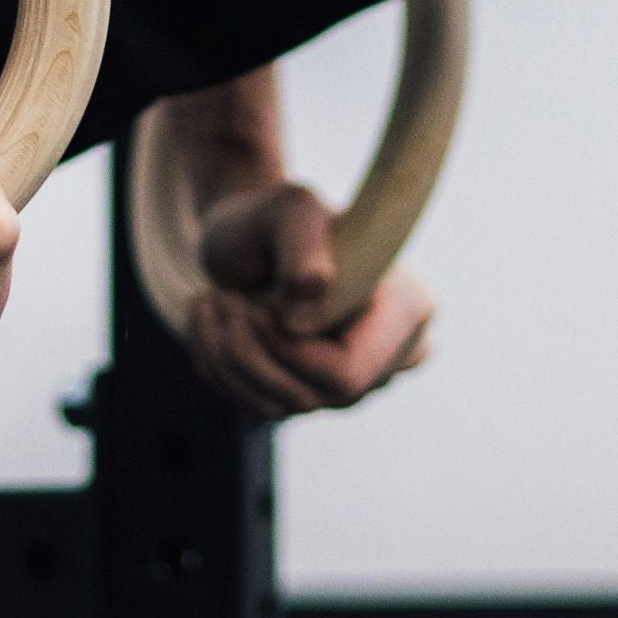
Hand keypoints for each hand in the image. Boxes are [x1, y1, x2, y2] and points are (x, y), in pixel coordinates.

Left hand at [182, 179, 434, 420]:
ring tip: (211, 299)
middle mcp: (387, 359)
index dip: (289, 349)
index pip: (347, 373)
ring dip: (224, 353)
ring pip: (276, 407)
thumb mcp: (290, 209)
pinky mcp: (306, 396)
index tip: (258, 303)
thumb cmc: (275, 216)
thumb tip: (308, 302)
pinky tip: (211, 321)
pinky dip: (217, 366)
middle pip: (310, 397)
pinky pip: (253, 408)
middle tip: (224, 297)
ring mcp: (349, 385)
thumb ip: (302, 244)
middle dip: (250, 349)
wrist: (245, 233)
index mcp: (407, 310)